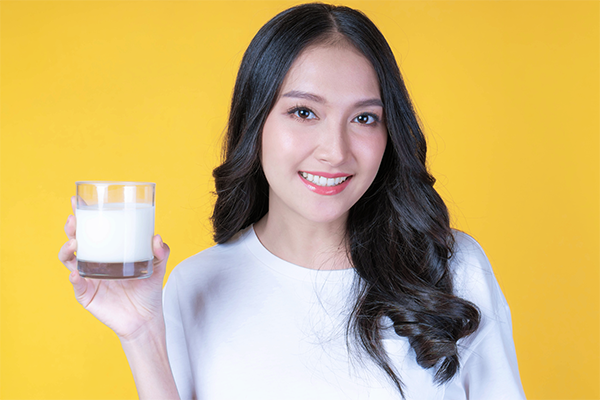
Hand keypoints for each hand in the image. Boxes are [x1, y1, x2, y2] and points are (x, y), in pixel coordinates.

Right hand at [58, 196, 169, 340]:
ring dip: (67, 249)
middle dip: (71, 228)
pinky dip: (74, 279)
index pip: (92, 230)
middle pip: (75, 241)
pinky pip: (77, 286)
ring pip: (69, 260)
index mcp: (108, 251)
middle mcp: (95, 262)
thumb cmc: (148, 289)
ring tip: (74, 243)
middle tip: (74, 220)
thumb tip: (156, 238)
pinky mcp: (87, 295)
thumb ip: (160, 251)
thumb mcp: (158, 265)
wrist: (146, 318)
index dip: (82, 216)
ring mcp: (88, 278)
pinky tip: (77, 273)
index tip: (78, 201)